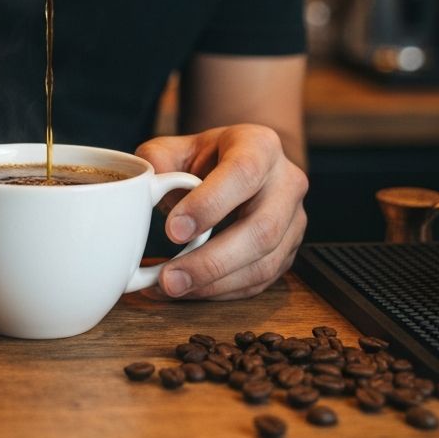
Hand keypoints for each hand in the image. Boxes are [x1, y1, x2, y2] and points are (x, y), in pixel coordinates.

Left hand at [136, 124, 307, 300]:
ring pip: (265, 263)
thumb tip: (144, 189)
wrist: (239, 167)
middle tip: (168, 276)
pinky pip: (260, 281)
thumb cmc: (205, 157)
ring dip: (215, 283)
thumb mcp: (177, 146)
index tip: (172, 230)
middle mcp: (287, 182)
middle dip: (212, 260)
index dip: (210, 204)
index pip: (242, 173)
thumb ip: (157, 160)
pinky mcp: (288, 252)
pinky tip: (188, 291)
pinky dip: (222, 291)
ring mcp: (294, 221)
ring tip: (172, 287)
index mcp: (260, 145)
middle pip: (262, 228)